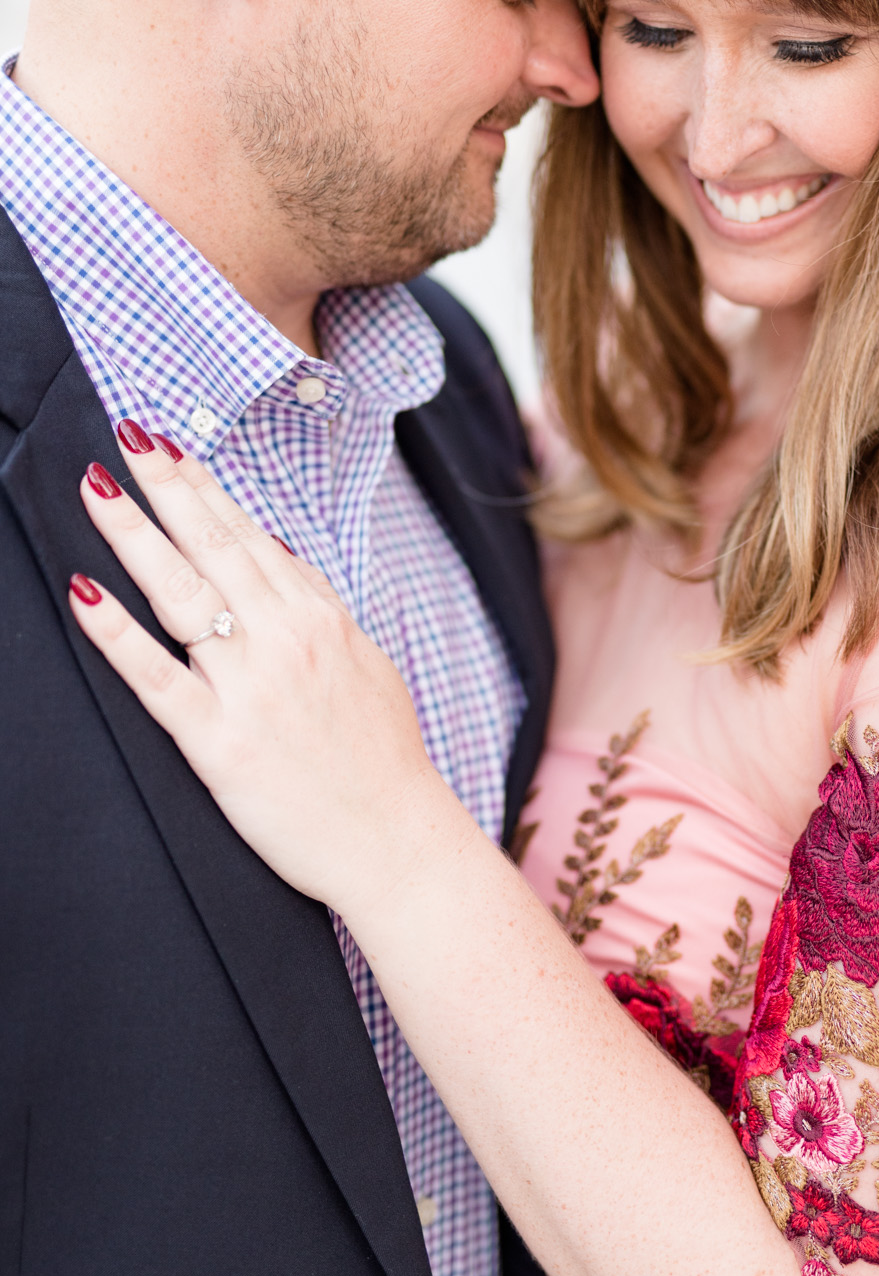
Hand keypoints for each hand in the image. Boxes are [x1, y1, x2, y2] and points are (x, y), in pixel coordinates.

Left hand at [70, 426, 461, 914]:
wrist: (397, 841)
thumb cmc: (383, 761)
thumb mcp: (366, 664)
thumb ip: (319, 608)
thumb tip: (281, 555)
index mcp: (320, 618)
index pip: (251, 535)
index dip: (205, 486)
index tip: (169, 445)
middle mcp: (285, 639)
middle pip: (214, 545)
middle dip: (166, 485)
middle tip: (126, 434)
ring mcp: (251, 686)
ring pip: (181, 593)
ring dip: (134, 533)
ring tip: (96, 487)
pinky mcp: (219, 741)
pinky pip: (155, 676)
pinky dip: (115, 632)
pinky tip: (84, 592)